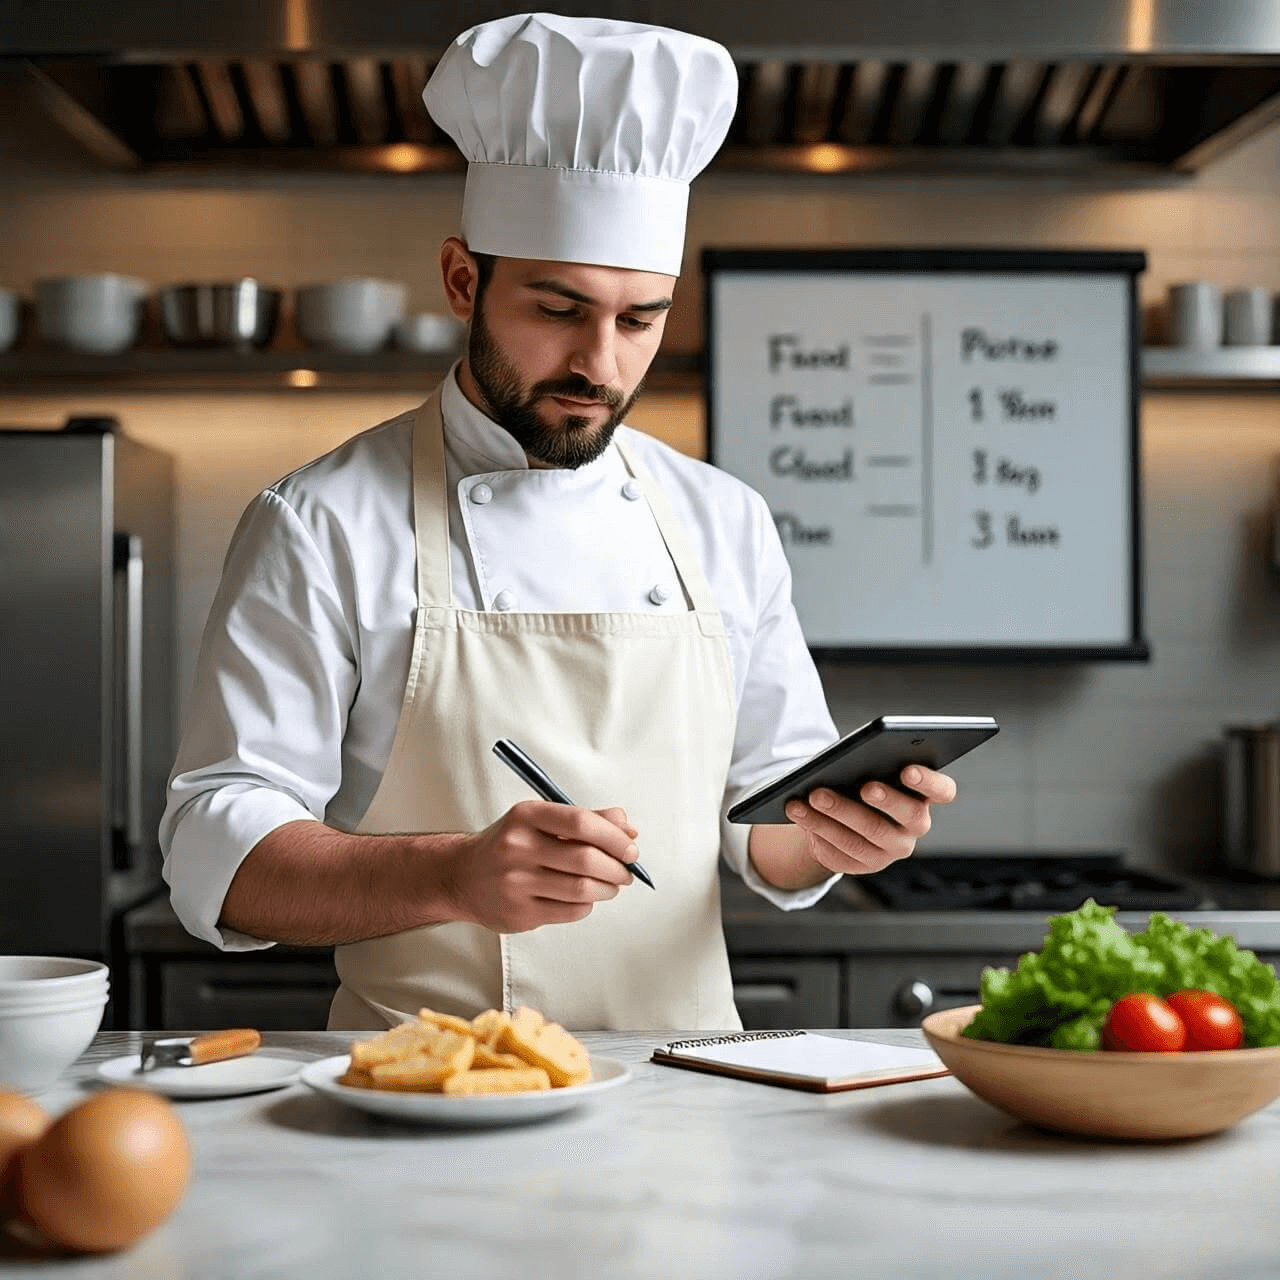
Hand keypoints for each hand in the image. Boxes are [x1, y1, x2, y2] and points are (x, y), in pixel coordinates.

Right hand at [446, 801, 637, 932]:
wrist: (461, 876)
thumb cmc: (509, 845)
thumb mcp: (540, 820)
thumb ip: (586, 819)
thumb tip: (627, 828)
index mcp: (526, 816)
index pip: (581, 822)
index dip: (614, 837)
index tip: (630, 847)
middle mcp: (517, 847)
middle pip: (586, 859)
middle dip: (617, 868)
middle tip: (626, 871)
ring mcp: (516, 883)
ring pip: (582, 889)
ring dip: (607, 889)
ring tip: (611, 885)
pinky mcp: (518, 913)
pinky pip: (571, 911)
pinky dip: (587, 905)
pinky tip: (583, 897)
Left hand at [783, 766, 956, 875]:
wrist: (840, 816)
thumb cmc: (857, 779)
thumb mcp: (864, 768)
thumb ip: (865, 762)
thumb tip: (843, 760)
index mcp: (923, 795)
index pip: (943, 790)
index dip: (929, 781)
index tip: (908, 769)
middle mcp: (914, 826)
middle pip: (908, 816)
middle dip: (885, 800)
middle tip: (864, 786)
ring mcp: (890, 850)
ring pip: (866, 837)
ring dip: (836, 815)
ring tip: (811, 796)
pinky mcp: (863, 865)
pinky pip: (841, 853)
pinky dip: (818, 831)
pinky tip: (800, 814)